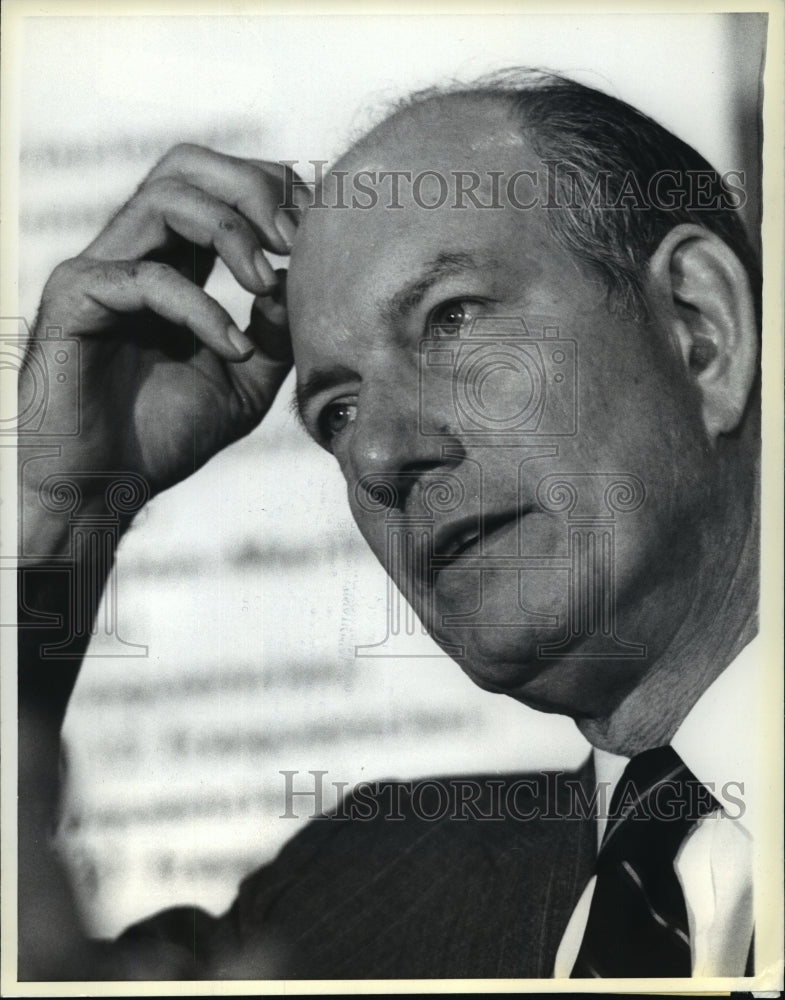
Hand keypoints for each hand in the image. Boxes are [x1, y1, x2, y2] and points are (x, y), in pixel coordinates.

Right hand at [24, 144, 305, 518]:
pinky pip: (145, 280)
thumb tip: (301, 284)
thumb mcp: (245, 383)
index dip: (273, 188)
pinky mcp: (75, 301)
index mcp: (174, 263)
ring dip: (232, 232)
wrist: (101, 488)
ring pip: (165, 198)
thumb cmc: (163, 436)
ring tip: (267, 284)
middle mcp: (136, 254)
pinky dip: (200, 308)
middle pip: (188, 164)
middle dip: (252, 187)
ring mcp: (102, 271)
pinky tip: (232, 348)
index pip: (220, 186)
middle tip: (293, 239)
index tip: (317, 227)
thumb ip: (276, 334)